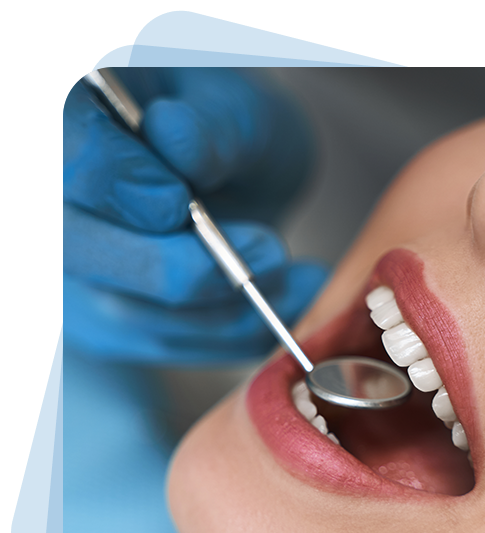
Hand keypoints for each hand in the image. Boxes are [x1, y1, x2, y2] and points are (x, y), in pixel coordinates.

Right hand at [63, 68, 327, 363]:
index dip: (110, 180)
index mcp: (78, 122)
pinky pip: (168, 346)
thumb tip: (172, 137)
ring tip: (296, 274)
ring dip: (226, 307)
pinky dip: (239, 333)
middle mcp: (66, 210)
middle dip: (180, 267)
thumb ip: (211, 123)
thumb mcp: (240, 110)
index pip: (65, 157)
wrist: (234, 180)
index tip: (178, 200)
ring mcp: (80, 274)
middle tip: (269, 250)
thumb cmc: (231, 134)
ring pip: (129, 314)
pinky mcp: (111, 324)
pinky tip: (291, 298)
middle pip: (80, 253)